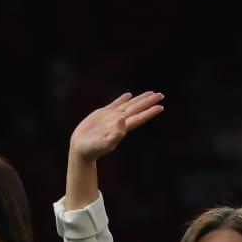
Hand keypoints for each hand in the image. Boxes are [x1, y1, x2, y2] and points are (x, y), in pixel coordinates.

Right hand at [63, 91, 163, 211]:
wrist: (80, 148)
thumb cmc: (92, 149)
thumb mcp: (103, 144)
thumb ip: (114, 134)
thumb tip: (123, 119)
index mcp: (122, 128)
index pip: (139, 118)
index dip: (150, 112)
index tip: (161, 106)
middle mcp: (119, 121)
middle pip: (137, 109)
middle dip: (149, 102)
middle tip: (161, 94)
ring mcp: (111, 117)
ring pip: (129, 105)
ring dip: (140, 99)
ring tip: (150, 93)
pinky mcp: (102, 114)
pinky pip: (115, 104)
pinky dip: (123, 99)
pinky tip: (129, 95)